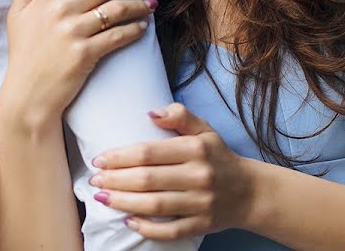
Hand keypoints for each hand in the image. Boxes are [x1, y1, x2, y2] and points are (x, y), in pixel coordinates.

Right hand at [0, 0, 156, 132]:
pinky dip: (135, 29)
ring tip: (150, 4)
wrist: (27, 95)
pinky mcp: (85, 53)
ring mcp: (73, 32)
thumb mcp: (17, 14)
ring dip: (139, 4)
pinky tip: (142, 27)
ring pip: (117, 9)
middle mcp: (61, 10)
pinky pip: (118, 35)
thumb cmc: (23, 54)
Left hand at [88, 103, 254, 240]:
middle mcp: (199, 175)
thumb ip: (180, 115)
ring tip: (102, 198)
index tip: (99, 159)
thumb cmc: (218, 157)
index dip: (120, 156)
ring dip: (124, 203)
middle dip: (115, 180)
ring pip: (155, 205)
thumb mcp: (204, 129)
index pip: (149, 152)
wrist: (250, 192)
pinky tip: (128, 221)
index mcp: (196, 149)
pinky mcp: (202, 225)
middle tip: (94, 180)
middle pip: (147, 179)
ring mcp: (201, 203)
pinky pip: (170, 230)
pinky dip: (147, 228)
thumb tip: (150, 113)